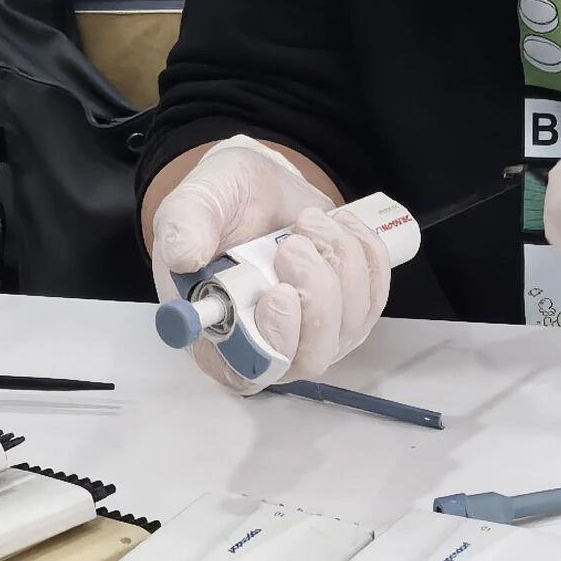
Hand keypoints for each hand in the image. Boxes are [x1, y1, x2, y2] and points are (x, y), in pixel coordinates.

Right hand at [144, 135, 391, 390]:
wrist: (261, 189)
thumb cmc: (222, 207)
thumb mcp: (194, 203)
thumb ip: (184, 226)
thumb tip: (185, 256)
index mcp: (218, 333)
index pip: (250, 372)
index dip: (273, 341)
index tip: (279, 293)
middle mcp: (269, 345)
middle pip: (311, 356)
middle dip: (315, 294)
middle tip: (294, 244)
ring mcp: (314, 334)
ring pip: (351, 324)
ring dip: (338, 261)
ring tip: (308, 222)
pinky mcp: (349, 312)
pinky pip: (376, 295)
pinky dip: (364, 252)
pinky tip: (336, 226)